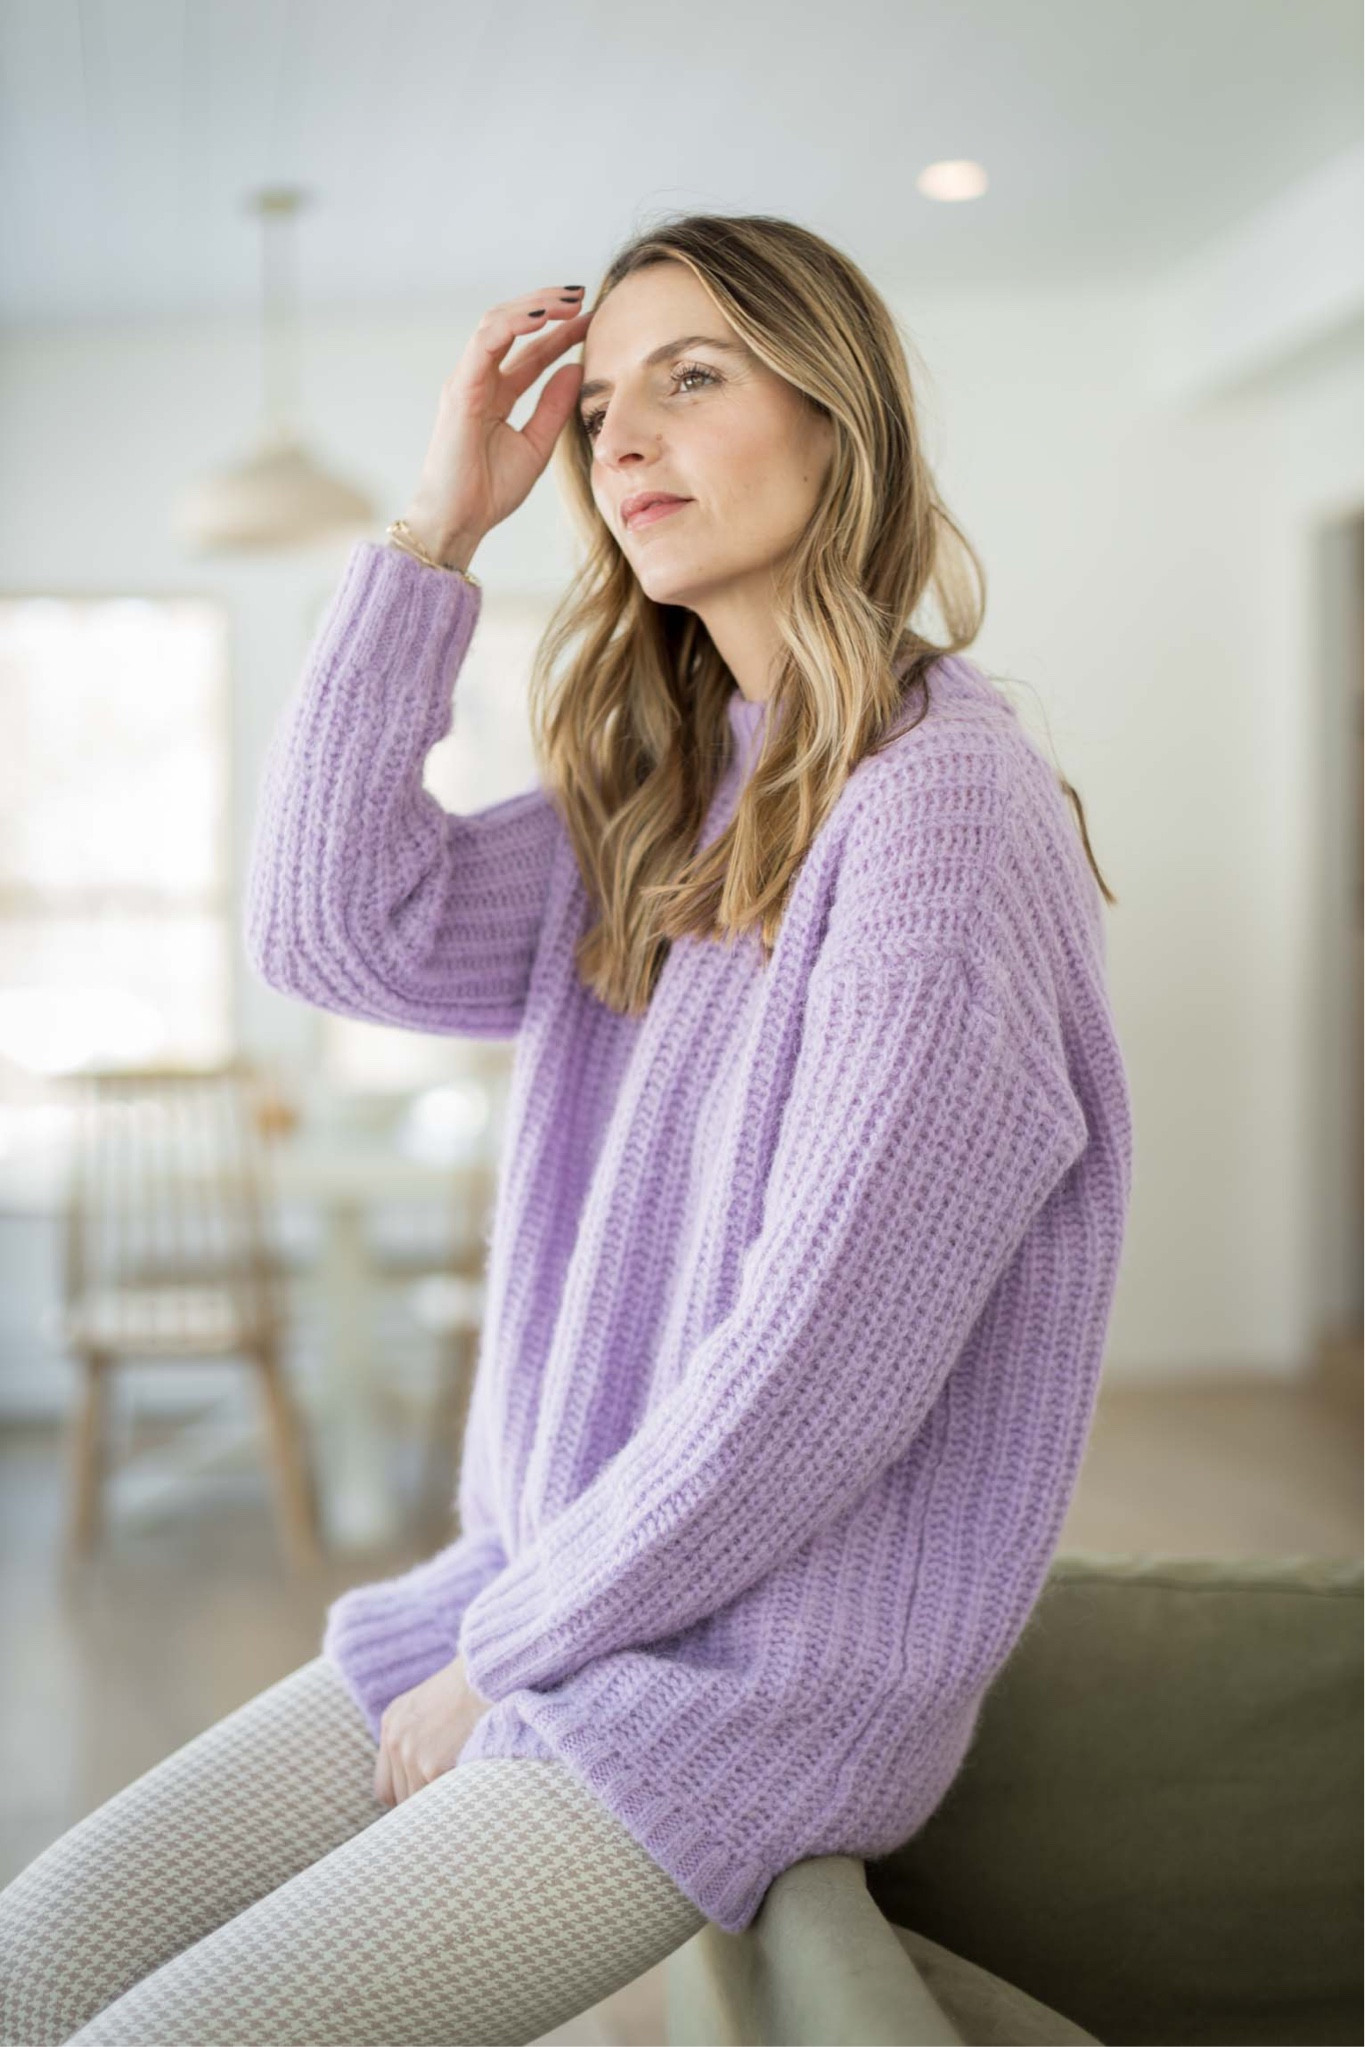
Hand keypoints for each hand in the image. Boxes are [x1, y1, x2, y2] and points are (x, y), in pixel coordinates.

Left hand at [373, 1651, 492, 1807]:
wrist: (489, 1675)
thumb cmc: (471, 1686)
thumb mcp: (430, 1702)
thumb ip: (417, 1734)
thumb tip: (421, 1774)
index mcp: (392, 1723)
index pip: (384, 1785)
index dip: (405, 1795)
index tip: (425, 1797)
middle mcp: (395, 1739)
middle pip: (397, 1797)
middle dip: (421, 1801)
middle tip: (446, 1800)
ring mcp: (410, 1754)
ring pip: (416, 1802)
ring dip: (438, 1802)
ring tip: (460, 1796)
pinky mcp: (431, 1766)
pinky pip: (438, 1799)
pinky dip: (453, 1799)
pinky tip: (468, 1791)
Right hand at [401, 283, 593, 567]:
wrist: (459, 521)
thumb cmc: (488, 491)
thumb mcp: (536, 445)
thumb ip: (553, 407)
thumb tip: (576, 369)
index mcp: (496, 393)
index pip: (531, 351)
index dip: (562, 332)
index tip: (593, 318)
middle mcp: (480, 380)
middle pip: (514, 326)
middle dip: (548, 307)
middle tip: (584, 296)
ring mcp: (467, 380)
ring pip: (498, 323)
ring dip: (534, 306)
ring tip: (569, 300)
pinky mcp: (460, 388)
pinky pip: (486, 342)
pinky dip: (514, 324)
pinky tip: (543, 317)